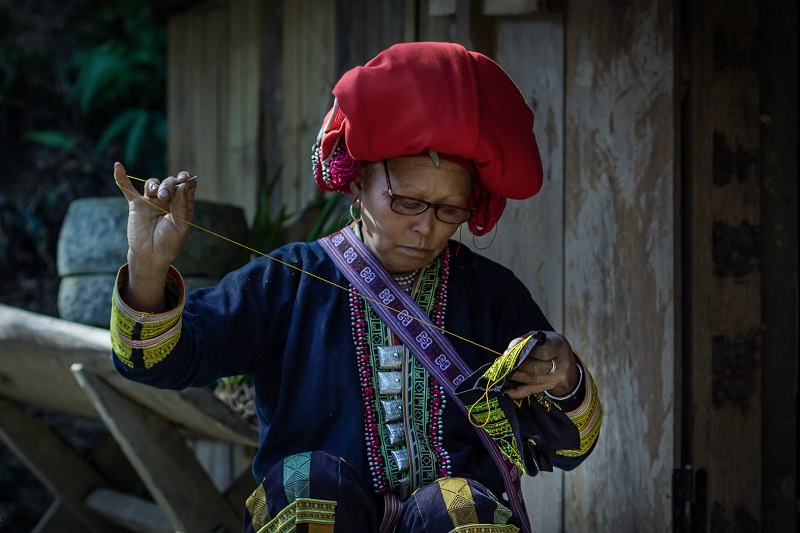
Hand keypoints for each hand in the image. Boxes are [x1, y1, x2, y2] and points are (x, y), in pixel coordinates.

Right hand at [113, 162, 196, 310]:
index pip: (186, 185)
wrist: (151, 254)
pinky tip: (117, 166)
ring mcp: (151, 201)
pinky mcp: (136, 205)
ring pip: (153, 183)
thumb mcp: (180, 224)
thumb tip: (183, 184)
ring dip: (155, 185)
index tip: (184, 178)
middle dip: (168, 184)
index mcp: (182, 204)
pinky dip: (122, 178)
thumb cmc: (169, 242)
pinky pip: (128, 189)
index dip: (185, 179)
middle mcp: (168, 200)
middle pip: (169, 182)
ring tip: (157, 195)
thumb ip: (181, 204)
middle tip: (165, 195)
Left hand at [503, 331, 578, 399]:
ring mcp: (554, 379)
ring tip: (504, 371)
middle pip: (538, 369)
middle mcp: (560, 366)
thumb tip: (509, 351)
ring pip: (532, 380)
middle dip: (519, 365)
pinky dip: (516, 392)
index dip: (527, 352)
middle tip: (506, 362)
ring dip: (515, 376)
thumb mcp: (542, 336)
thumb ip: (525, 340)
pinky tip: (505, 391)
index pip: (544, 353)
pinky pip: (530, 391)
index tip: (513, 350)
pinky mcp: (546, 387)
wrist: (565, 360)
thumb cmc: (549, 343)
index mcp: (559, 348)